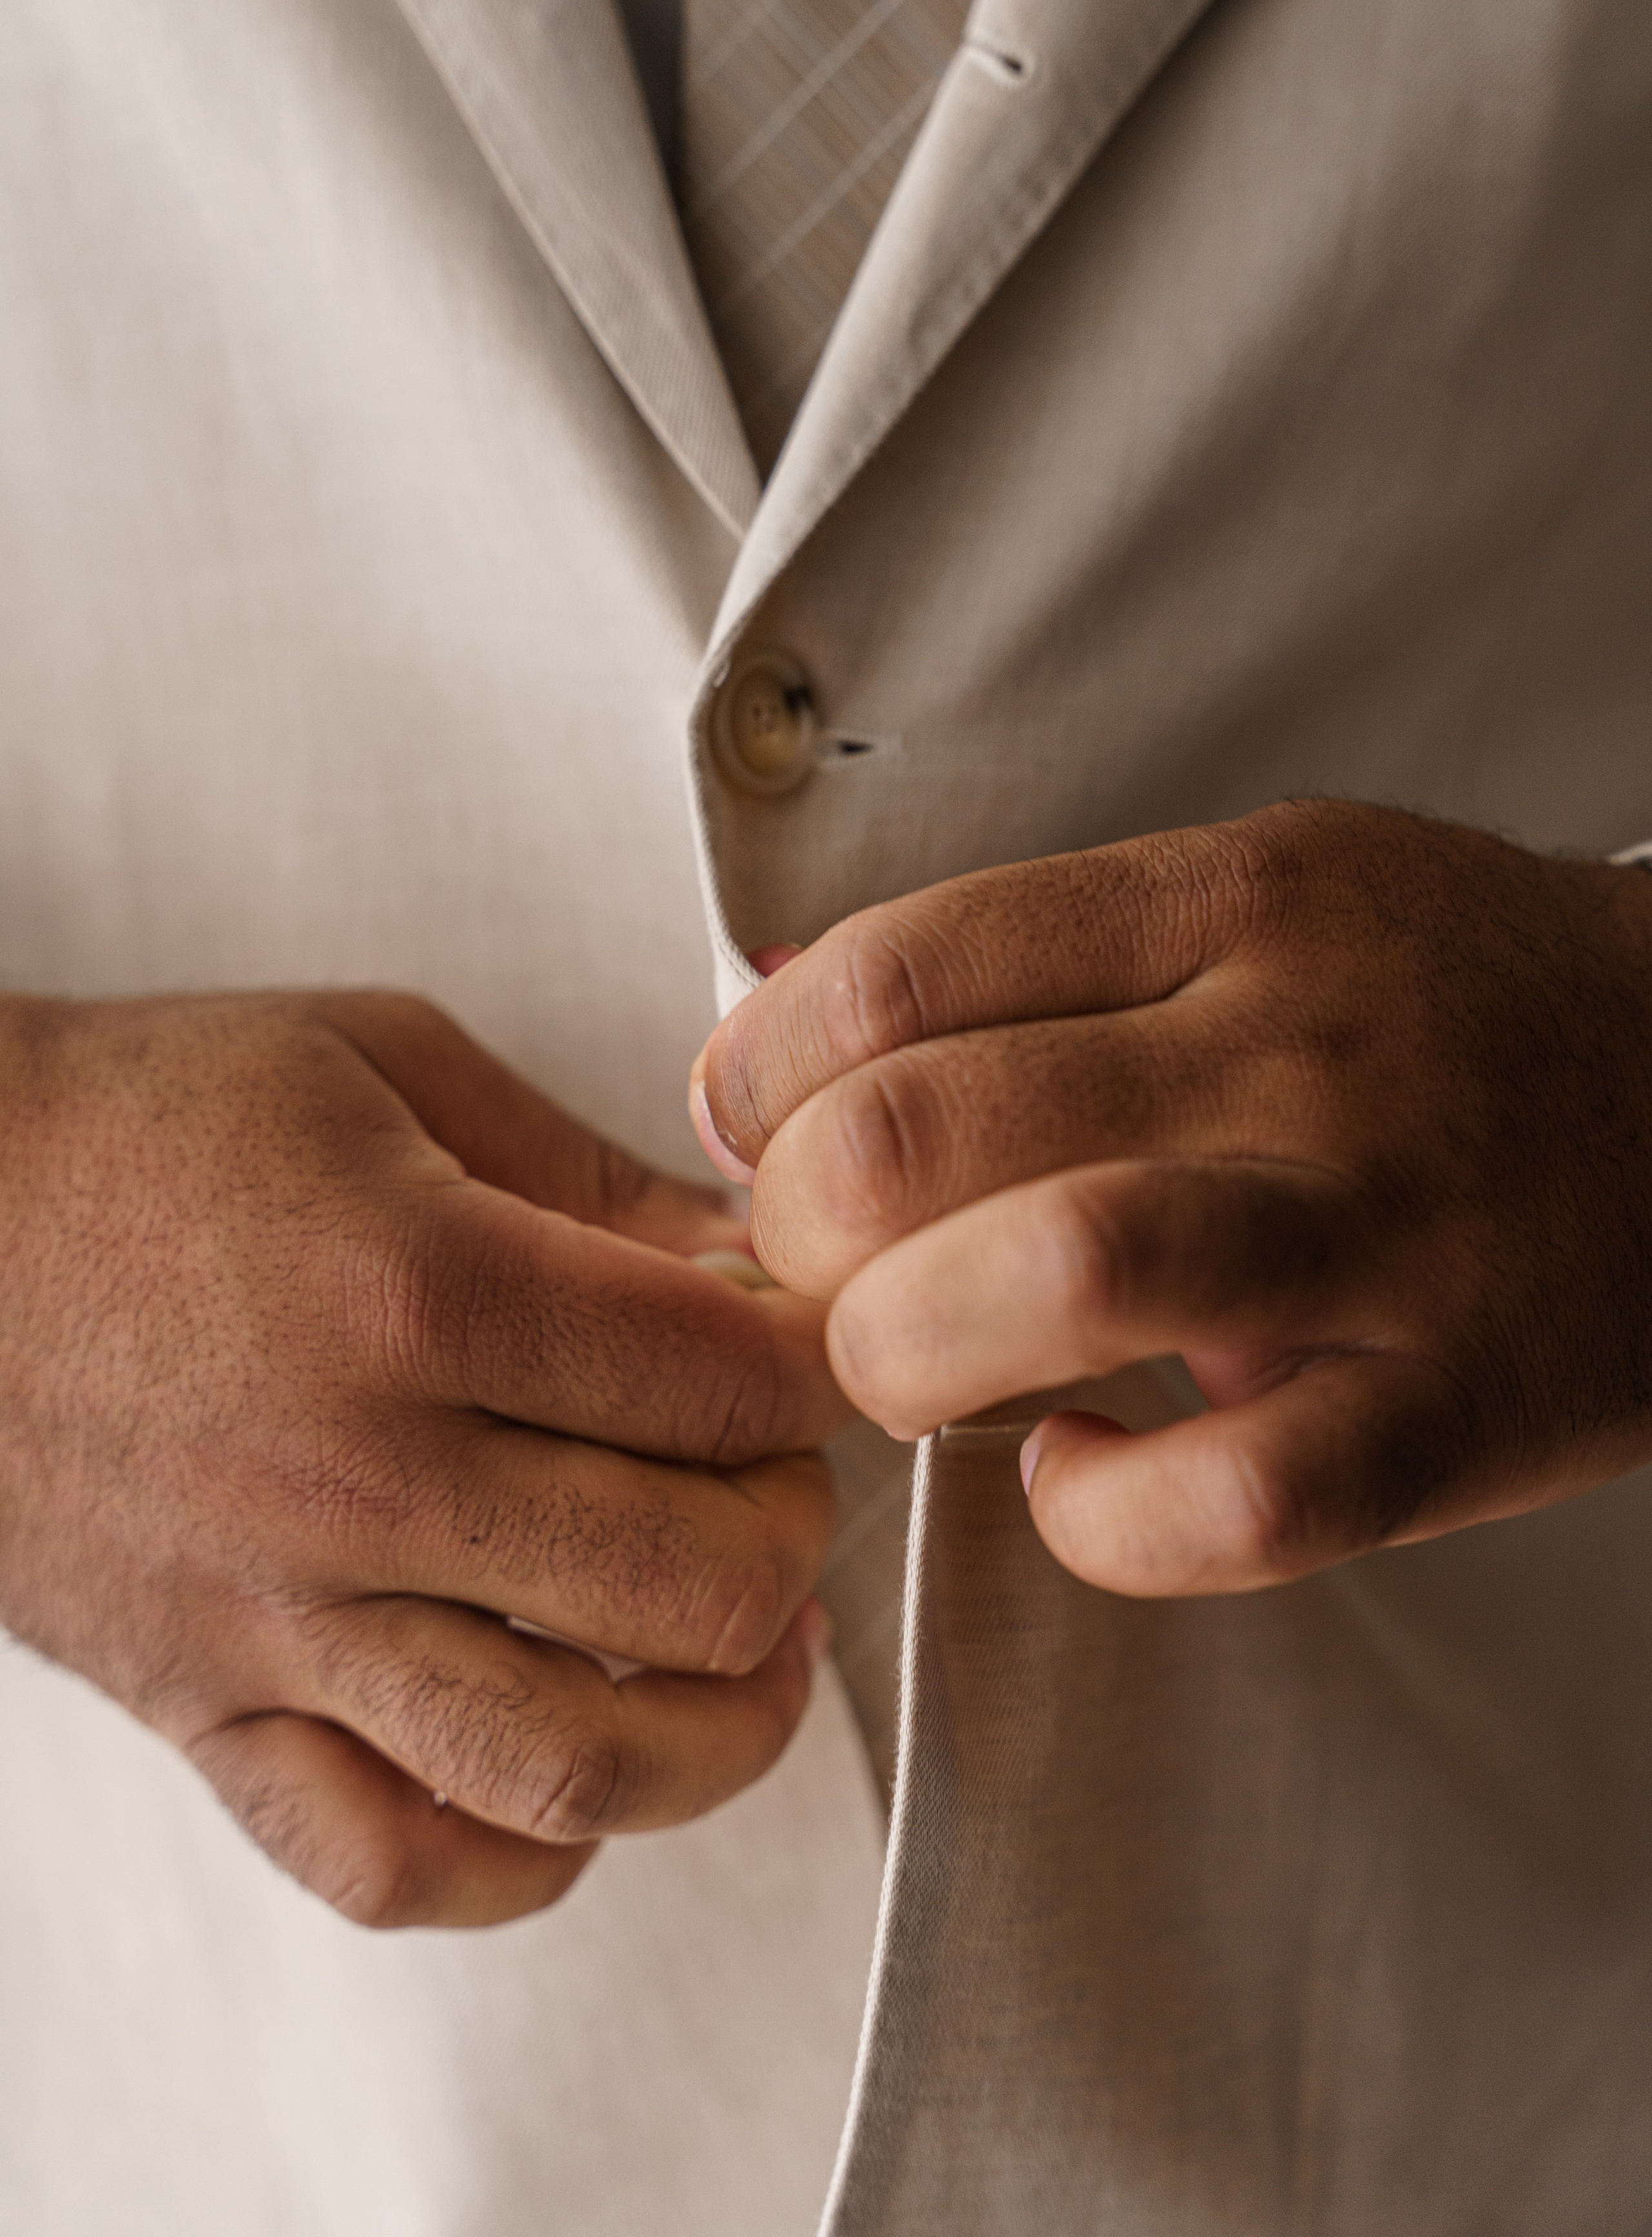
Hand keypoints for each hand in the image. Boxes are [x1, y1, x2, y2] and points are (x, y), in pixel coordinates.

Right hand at [0, 991, 844, 1925]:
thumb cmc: (144, 1119)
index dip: (811, 1365)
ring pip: (564, 1761)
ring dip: (716, 1731)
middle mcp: (358, 1474)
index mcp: (420, 1286)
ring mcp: (274, 1615)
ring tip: (752, 1658)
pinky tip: (576, 1786)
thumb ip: (583, 1168)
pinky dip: (513, 1863)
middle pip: (683, 1582)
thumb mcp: (382, 1060)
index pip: (719, 1380)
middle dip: (789, 1532)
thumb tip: (749, 1255)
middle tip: (780, 1479)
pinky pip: (383, 1862)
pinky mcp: (202, 1706)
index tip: (808, 1345)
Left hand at [692, 802, 1651, 1597]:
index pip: (895, 968)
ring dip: (913, 1355)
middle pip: (926, 1134)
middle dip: (801, 1233)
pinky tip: (1075, 1473)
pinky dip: (1101, 1513)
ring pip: (1059, 1280)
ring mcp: (1388, 1228)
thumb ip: (1033, 950)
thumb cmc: (1450, 1000)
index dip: (760, 1073)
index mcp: (1231, 902)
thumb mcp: (1261, 895)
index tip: (747, 1131)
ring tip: (921, 1366)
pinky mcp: (1462, 1408)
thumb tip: (770, 1008)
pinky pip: (1232, 1502)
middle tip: (822, 1267)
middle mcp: (1300, 1047)